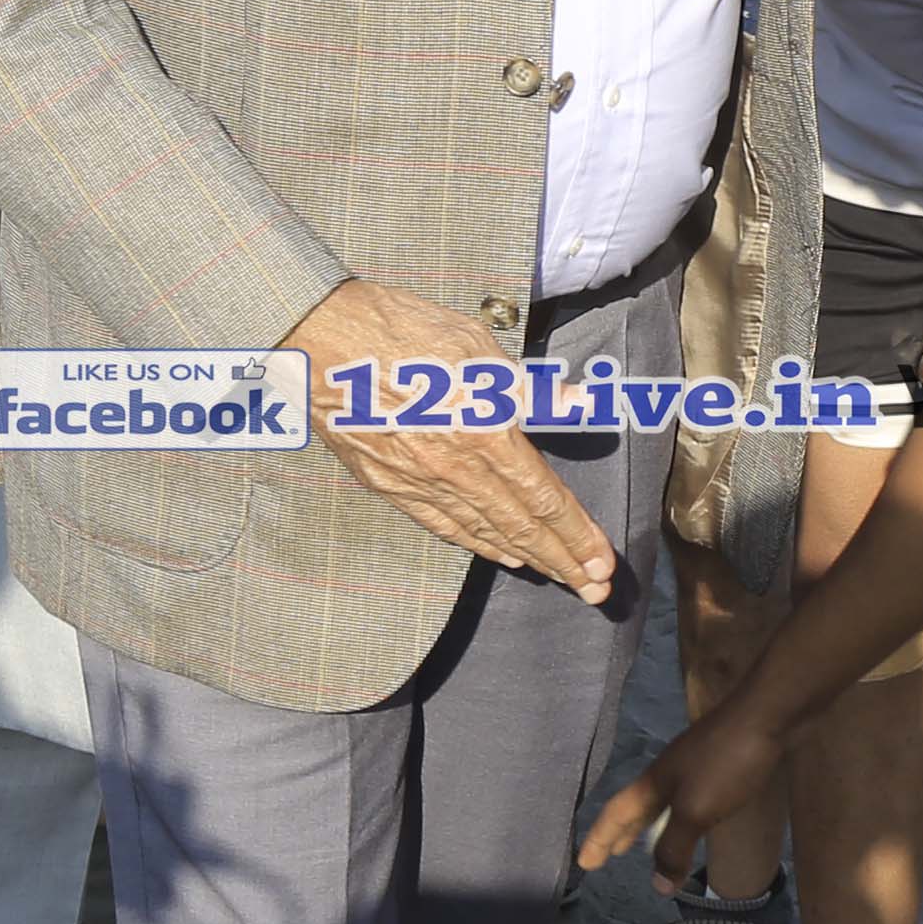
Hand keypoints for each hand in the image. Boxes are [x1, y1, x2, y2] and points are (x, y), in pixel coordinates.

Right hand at [286, 276, 617, 598]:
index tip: (602, 561)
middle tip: (595, 593)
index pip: (543, 497)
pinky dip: (476, 544)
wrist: (320, 341)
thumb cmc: (401, 331)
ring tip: (558, 579)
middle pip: (520, 527)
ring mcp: (418, 482)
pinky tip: (499, 555)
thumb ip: (532, 388)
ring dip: (526, 559)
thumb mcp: (478, 348)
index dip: (577, 533)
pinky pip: (441, 524)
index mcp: (483, 432)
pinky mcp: (388, 484)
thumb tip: (581, 402)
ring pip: (483, 532)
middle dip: (562, 562)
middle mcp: (454, 469)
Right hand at [578, 702, 788, 891]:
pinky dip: (682, 817)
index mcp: (654, 782)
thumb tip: (657, 887)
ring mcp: (695, 766)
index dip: (600, 839)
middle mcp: (669, 772)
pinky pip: (690, 798)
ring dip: (651, 825)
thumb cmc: (726, 763)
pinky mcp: (722, 764)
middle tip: (610, 855)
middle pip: (636, 806)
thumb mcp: (695, 811)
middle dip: (621, 832)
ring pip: (664, 802)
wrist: (770, 713)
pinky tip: (697, 821)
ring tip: (645, 844)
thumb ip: (674, 847)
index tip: (584, 863)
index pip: (616, 814)